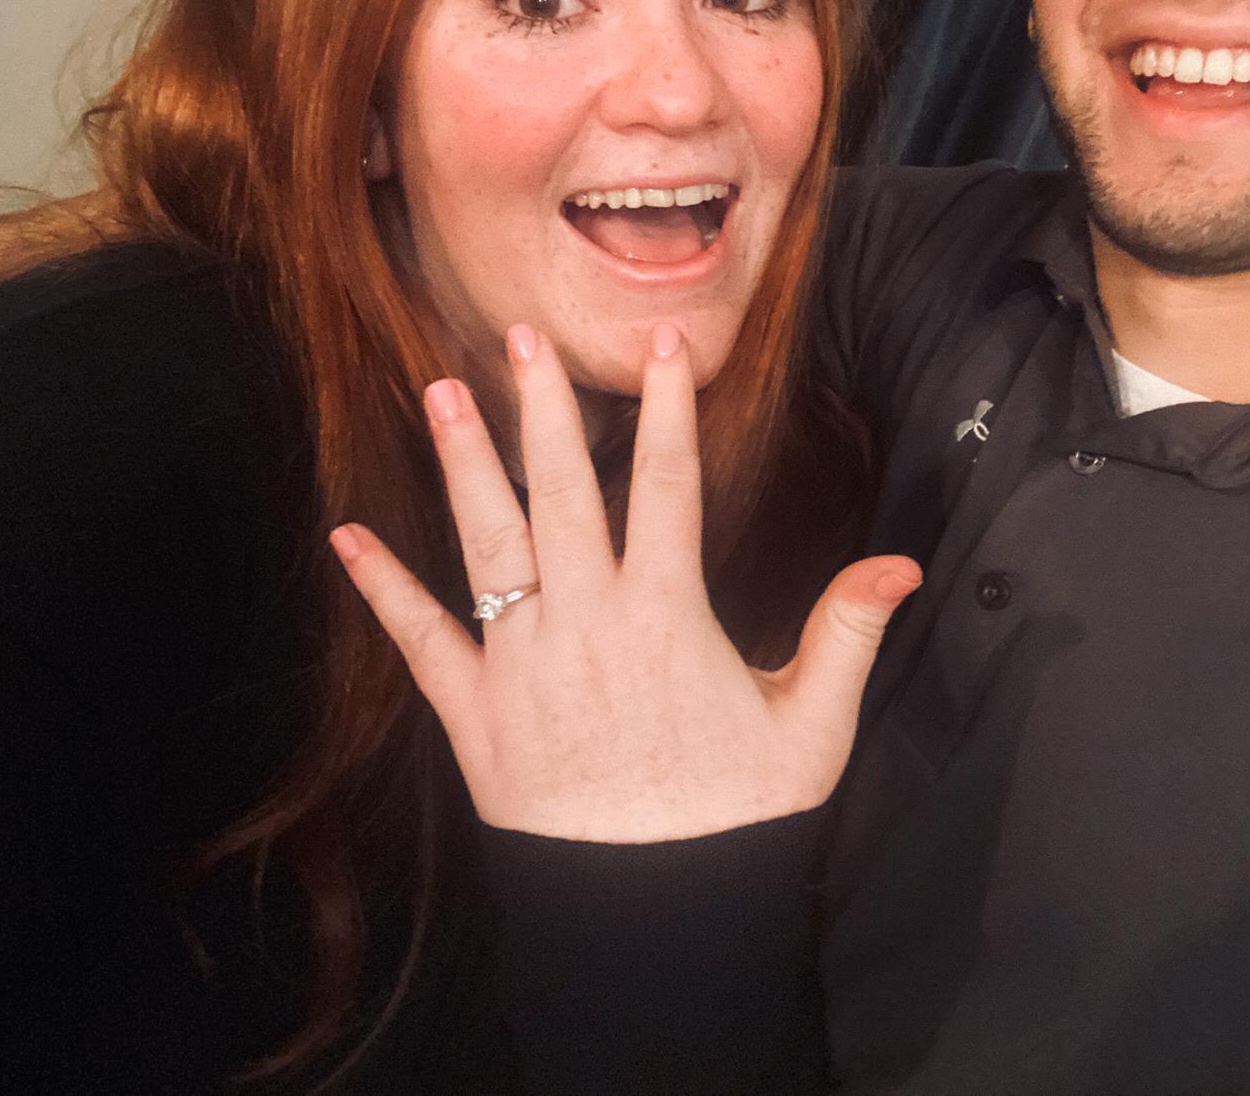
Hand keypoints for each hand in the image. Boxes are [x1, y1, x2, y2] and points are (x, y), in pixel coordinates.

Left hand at [332, 320, 920, 841]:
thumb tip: (903, 562)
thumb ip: (850, 632)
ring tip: (439, 391)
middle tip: (519, 335)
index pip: (667, 485)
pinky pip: (422, 641)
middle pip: (561, 493)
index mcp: (666, 615)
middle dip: (541, 408)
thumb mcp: (812, 724)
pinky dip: (383, 589)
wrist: (652, 914)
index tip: (662, 342)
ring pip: (489, 545)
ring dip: (463, 464)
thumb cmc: (737, 817)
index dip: (667, 407)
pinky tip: (346, 537)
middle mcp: (586, 624)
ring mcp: (522, 666)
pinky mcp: (474, 715)